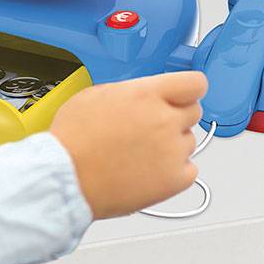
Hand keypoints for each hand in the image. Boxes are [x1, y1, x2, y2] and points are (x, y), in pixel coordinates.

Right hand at [49, 71, 207, 218]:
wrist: (69, 176)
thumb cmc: (75, 137)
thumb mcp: (97, 94)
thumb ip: (131, 92)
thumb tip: (142, 95)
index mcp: (146, 94)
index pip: (194, 83)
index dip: (190, 87)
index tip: (185, 93)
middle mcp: (164, 120)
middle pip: (195, 111)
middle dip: (177, 115)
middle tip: (154, 125)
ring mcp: (172, 151)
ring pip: (189, 141)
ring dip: (173, 143)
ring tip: (142, 151)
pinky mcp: (174, 180)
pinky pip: (189, 169)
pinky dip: (174, 169)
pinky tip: (150, 168)